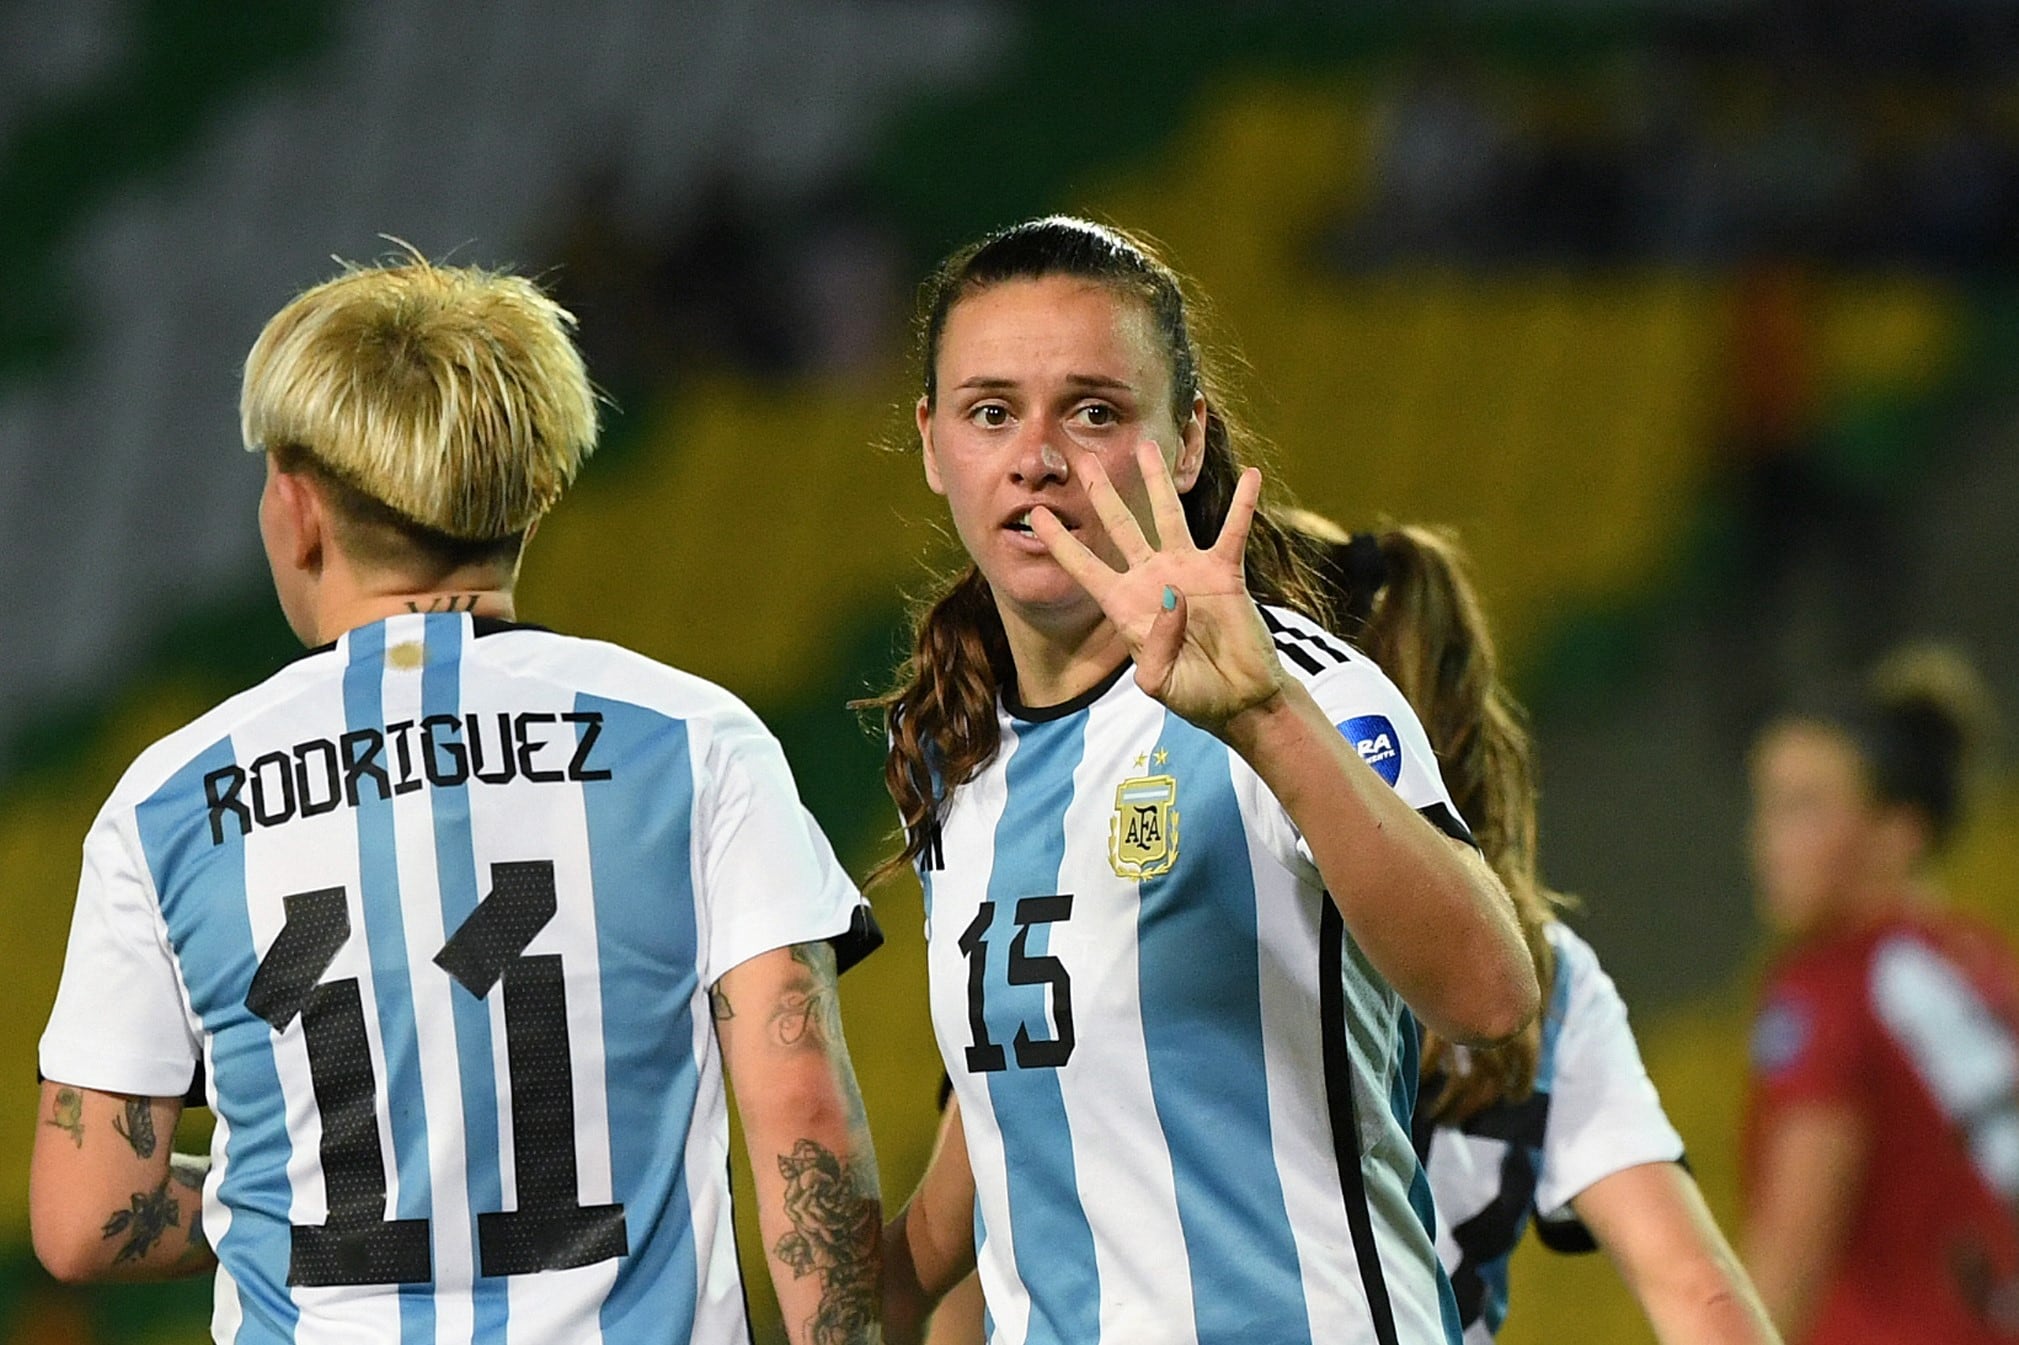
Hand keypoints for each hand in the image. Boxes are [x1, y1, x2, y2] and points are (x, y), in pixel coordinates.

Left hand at [1030, 441, 1287, 734]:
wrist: (1239, 699)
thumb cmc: (1194, 695)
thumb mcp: (1160, 683)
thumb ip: (1155, 645)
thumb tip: (1173, 597)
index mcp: (1126, 605)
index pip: (1085, 567)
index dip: (1060, 543)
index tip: (1035, 515)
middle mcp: (1153, 578)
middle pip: (1120, 526)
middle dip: (1100, 493)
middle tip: (1081, 459)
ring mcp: (1188, 571)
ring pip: (1168, 515)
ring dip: (1157, 481)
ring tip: (1148, 446)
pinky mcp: (1224, 574)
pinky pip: (1232, 532)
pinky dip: (1243, 505)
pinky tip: (1250, 476)